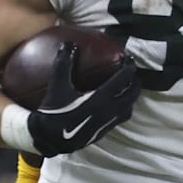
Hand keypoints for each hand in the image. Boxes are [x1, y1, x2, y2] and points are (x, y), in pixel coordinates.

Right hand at [26, 42, 140, 156]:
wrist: (48, 139)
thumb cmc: (53, 111)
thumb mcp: (57, 85)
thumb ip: (63, 63)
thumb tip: (68, 44)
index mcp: (100, 98)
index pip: (122, 80)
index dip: (128, 68)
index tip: (129, 60)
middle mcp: (108, 111)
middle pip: (131, 95)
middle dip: (135, 83)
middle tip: (132, 74)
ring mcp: (107, 123)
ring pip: (128, 109)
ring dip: (131, 98)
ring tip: (127, 89)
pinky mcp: (103, 132)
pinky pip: (120, 119)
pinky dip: (123, 109)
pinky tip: (115, 105)